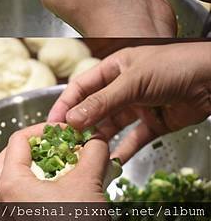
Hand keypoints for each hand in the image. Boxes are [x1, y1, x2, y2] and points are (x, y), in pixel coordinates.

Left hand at [0, 123, 108, 201]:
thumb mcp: (89, 185)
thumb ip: (92, 154)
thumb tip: (96, 140)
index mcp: (10, 184)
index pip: (18, 141)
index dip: (43, 130)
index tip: (64, 131)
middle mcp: (3, 200)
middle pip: (7, 159)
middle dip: (31, 148)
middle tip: (54, 145)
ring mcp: (8, 215)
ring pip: (11, 181)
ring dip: (34, 168)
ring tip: (59, 166)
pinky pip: (20, 199)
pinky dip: (35, 188)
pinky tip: (58, 189)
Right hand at [48, 42, 210, 162]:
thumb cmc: (174, 65)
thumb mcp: (132, 82)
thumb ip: (102, 102)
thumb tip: (73, 118)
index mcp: (114, 68)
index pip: (81, 87)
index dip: (65, 104)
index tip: (53, 122)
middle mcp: (123, 86)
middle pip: (95, 108)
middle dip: (81, 125)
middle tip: (68, 141)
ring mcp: (139, 105)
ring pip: (112, 125)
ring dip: (100, 139)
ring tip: (87, 153)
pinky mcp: (154, 122)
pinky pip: (134, 138)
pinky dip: (124, 150)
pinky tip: (113, 161)